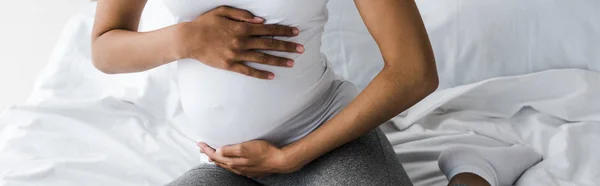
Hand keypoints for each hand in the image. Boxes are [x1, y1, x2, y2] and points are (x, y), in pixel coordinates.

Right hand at [176, 6, 304, 78]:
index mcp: (242, 28)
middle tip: (301, 49)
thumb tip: (261, 21)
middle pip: (270, 44)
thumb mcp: (223, 11)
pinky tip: (272, 76)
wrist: (189, 39)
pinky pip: (249, 71)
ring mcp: (237, 55)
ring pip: (262, 59)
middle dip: (287, 46)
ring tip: (292, 63)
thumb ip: (243, 15)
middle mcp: (242, 42)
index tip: (296, 33)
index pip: (269, 30)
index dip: (284, 31)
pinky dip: (261, 74)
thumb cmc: (205, 23)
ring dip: (279, 61)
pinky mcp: (230, 65)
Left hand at [197, 140, 302, 177]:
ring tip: (212, 155)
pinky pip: (235, 167)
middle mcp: (236, 167)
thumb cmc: (264, 152)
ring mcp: (243, 170)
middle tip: (202, 148)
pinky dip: (228, 163)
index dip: (206, 149)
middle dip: (209, 154)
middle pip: (219, 162)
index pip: (215, 155)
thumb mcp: (245, 147)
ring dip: (218, 159)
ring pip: (226, 165)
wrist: (279, 161)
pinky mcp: (250, 170)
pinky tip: (230, 161)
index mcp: (233, 161)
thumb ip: (230, 150)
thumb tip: (218, 151)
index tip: (199, 143)